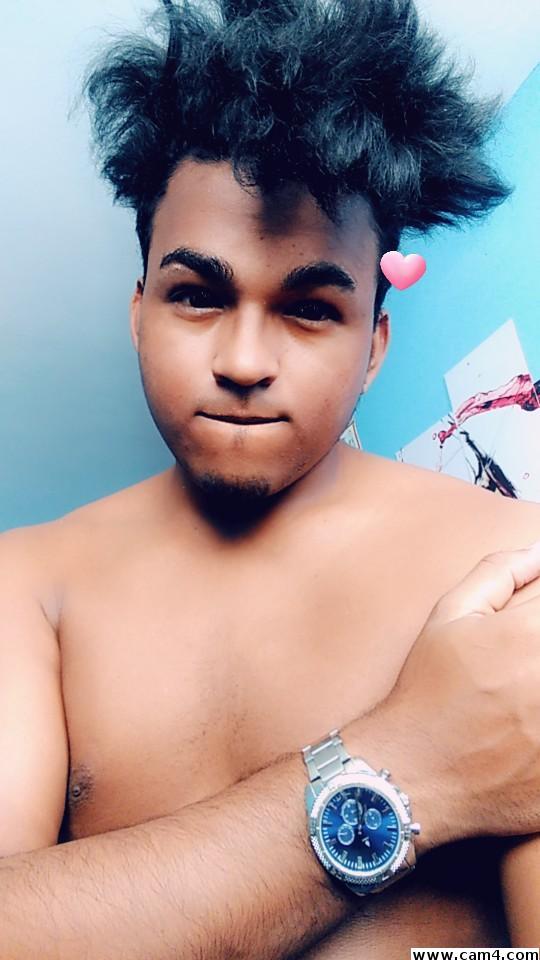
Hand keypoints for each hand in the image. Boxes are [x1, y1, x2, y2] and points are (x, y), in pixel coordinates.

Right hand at [355, 543, 539, 850]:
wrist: (412, 772)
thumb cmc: (428, 693)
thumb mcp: (449, 616)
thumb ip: (500, 573)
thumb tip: (537, 551)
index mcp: (531, 635)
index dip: (539, 613)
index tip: (528, 625)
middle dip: (537, 652)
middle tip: (521, 661)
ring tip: (521, 692)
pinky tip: (526, 722)